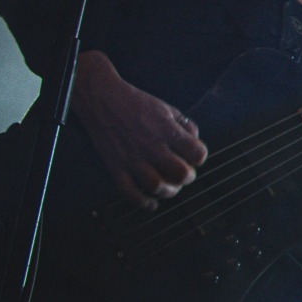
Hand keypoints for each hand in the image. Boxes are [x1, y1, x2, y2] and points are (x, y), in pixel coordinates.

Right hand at [72, 51, 207, 208]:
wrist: (102, 99)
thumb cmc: (137, 103)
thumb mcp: (167, 108)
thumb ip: (185, 126)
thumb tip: (196, 141)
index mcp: (167, 131)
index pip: (197, 153)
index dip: (199, 157)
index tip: (194, 156)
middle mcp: (152, 146)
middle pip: (180, 173)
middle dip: (187, 177)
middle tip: (184, 174)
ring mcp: (132, 158)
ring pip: (156, 186)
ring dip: (169, 192)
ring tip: (170, 187)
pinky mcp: (115, 166)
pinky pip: (129, 192)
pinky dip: (142, 202)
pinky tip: (151, 202)